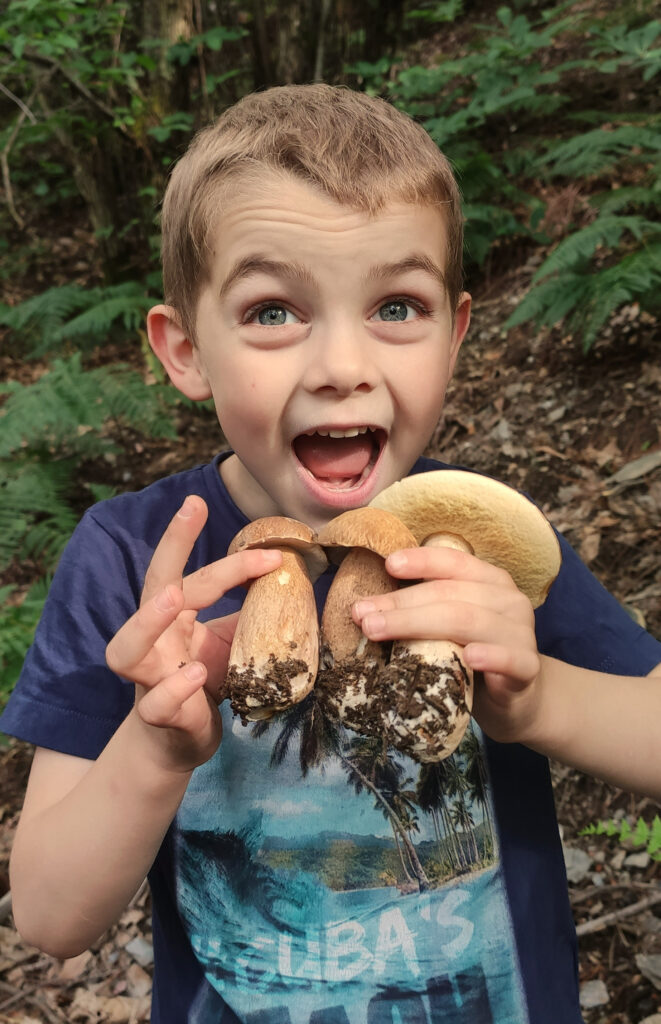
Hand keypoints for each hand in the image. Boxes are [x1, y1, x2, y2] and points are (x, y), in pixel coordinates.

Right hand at [106, 495, 281, 771]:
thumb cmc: (199, 683)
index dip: (186, 535)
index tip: (199, 502)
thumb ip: (246, 613)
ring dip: (149, 620)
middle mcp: (152, 641)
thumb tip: (287, 578)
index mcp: (171, 617)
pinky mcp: (157, 716)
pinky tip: (198, 675)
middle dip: (171, 546)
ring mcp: (148, 679)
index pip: (179, 569)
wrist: (176, 743)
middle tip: (193, 510)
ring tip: (175, 598)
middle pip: (154, 587)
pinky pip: (157, 702)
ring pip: (128, 649)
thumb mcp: (226, 641)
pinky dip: (176, 689)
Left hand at [351, 545, 543, 744]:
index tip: (388, 564)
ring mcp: (521, 633)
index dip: (422, 561)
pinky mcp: (527, 668)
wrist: (519, 701)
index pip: (454, 562)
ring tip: (379, 631)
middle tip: (362, 615)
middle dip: (401, 603)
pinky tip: (470, 658)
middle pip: (450, 594)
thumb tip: (366, 608)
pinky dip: (489, 656)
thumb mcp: (449, 628)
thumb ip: (424, 611)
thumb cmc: (473, 658)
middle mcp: (508, 601)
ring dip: (418, 624)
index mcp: (490, 582)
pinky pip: (510, 659)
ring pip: (469, 621)